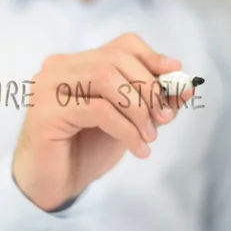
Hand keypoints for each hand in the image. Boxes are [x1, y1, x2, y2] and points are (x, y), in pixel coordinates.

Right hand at [12, 33, 192, 210]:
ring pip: (106, 78)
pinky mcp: (45, 111)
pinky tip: (137, 148)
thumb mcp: (127, 121)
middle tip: (163, 119)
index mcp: (75, 63)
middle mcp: (57, 68)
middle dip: (148, 88)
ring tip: (149, 137)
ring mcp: (48, 87)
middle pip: (115, 59)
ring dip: (137, 109)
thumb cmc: (85, 150)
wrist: (52, 185)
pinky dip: (126, 128)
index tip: (175, 75)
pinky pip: (98, 109)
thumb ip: (150, 102)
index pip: (120, 45)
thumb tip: (185, 87)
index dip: (151, 57)